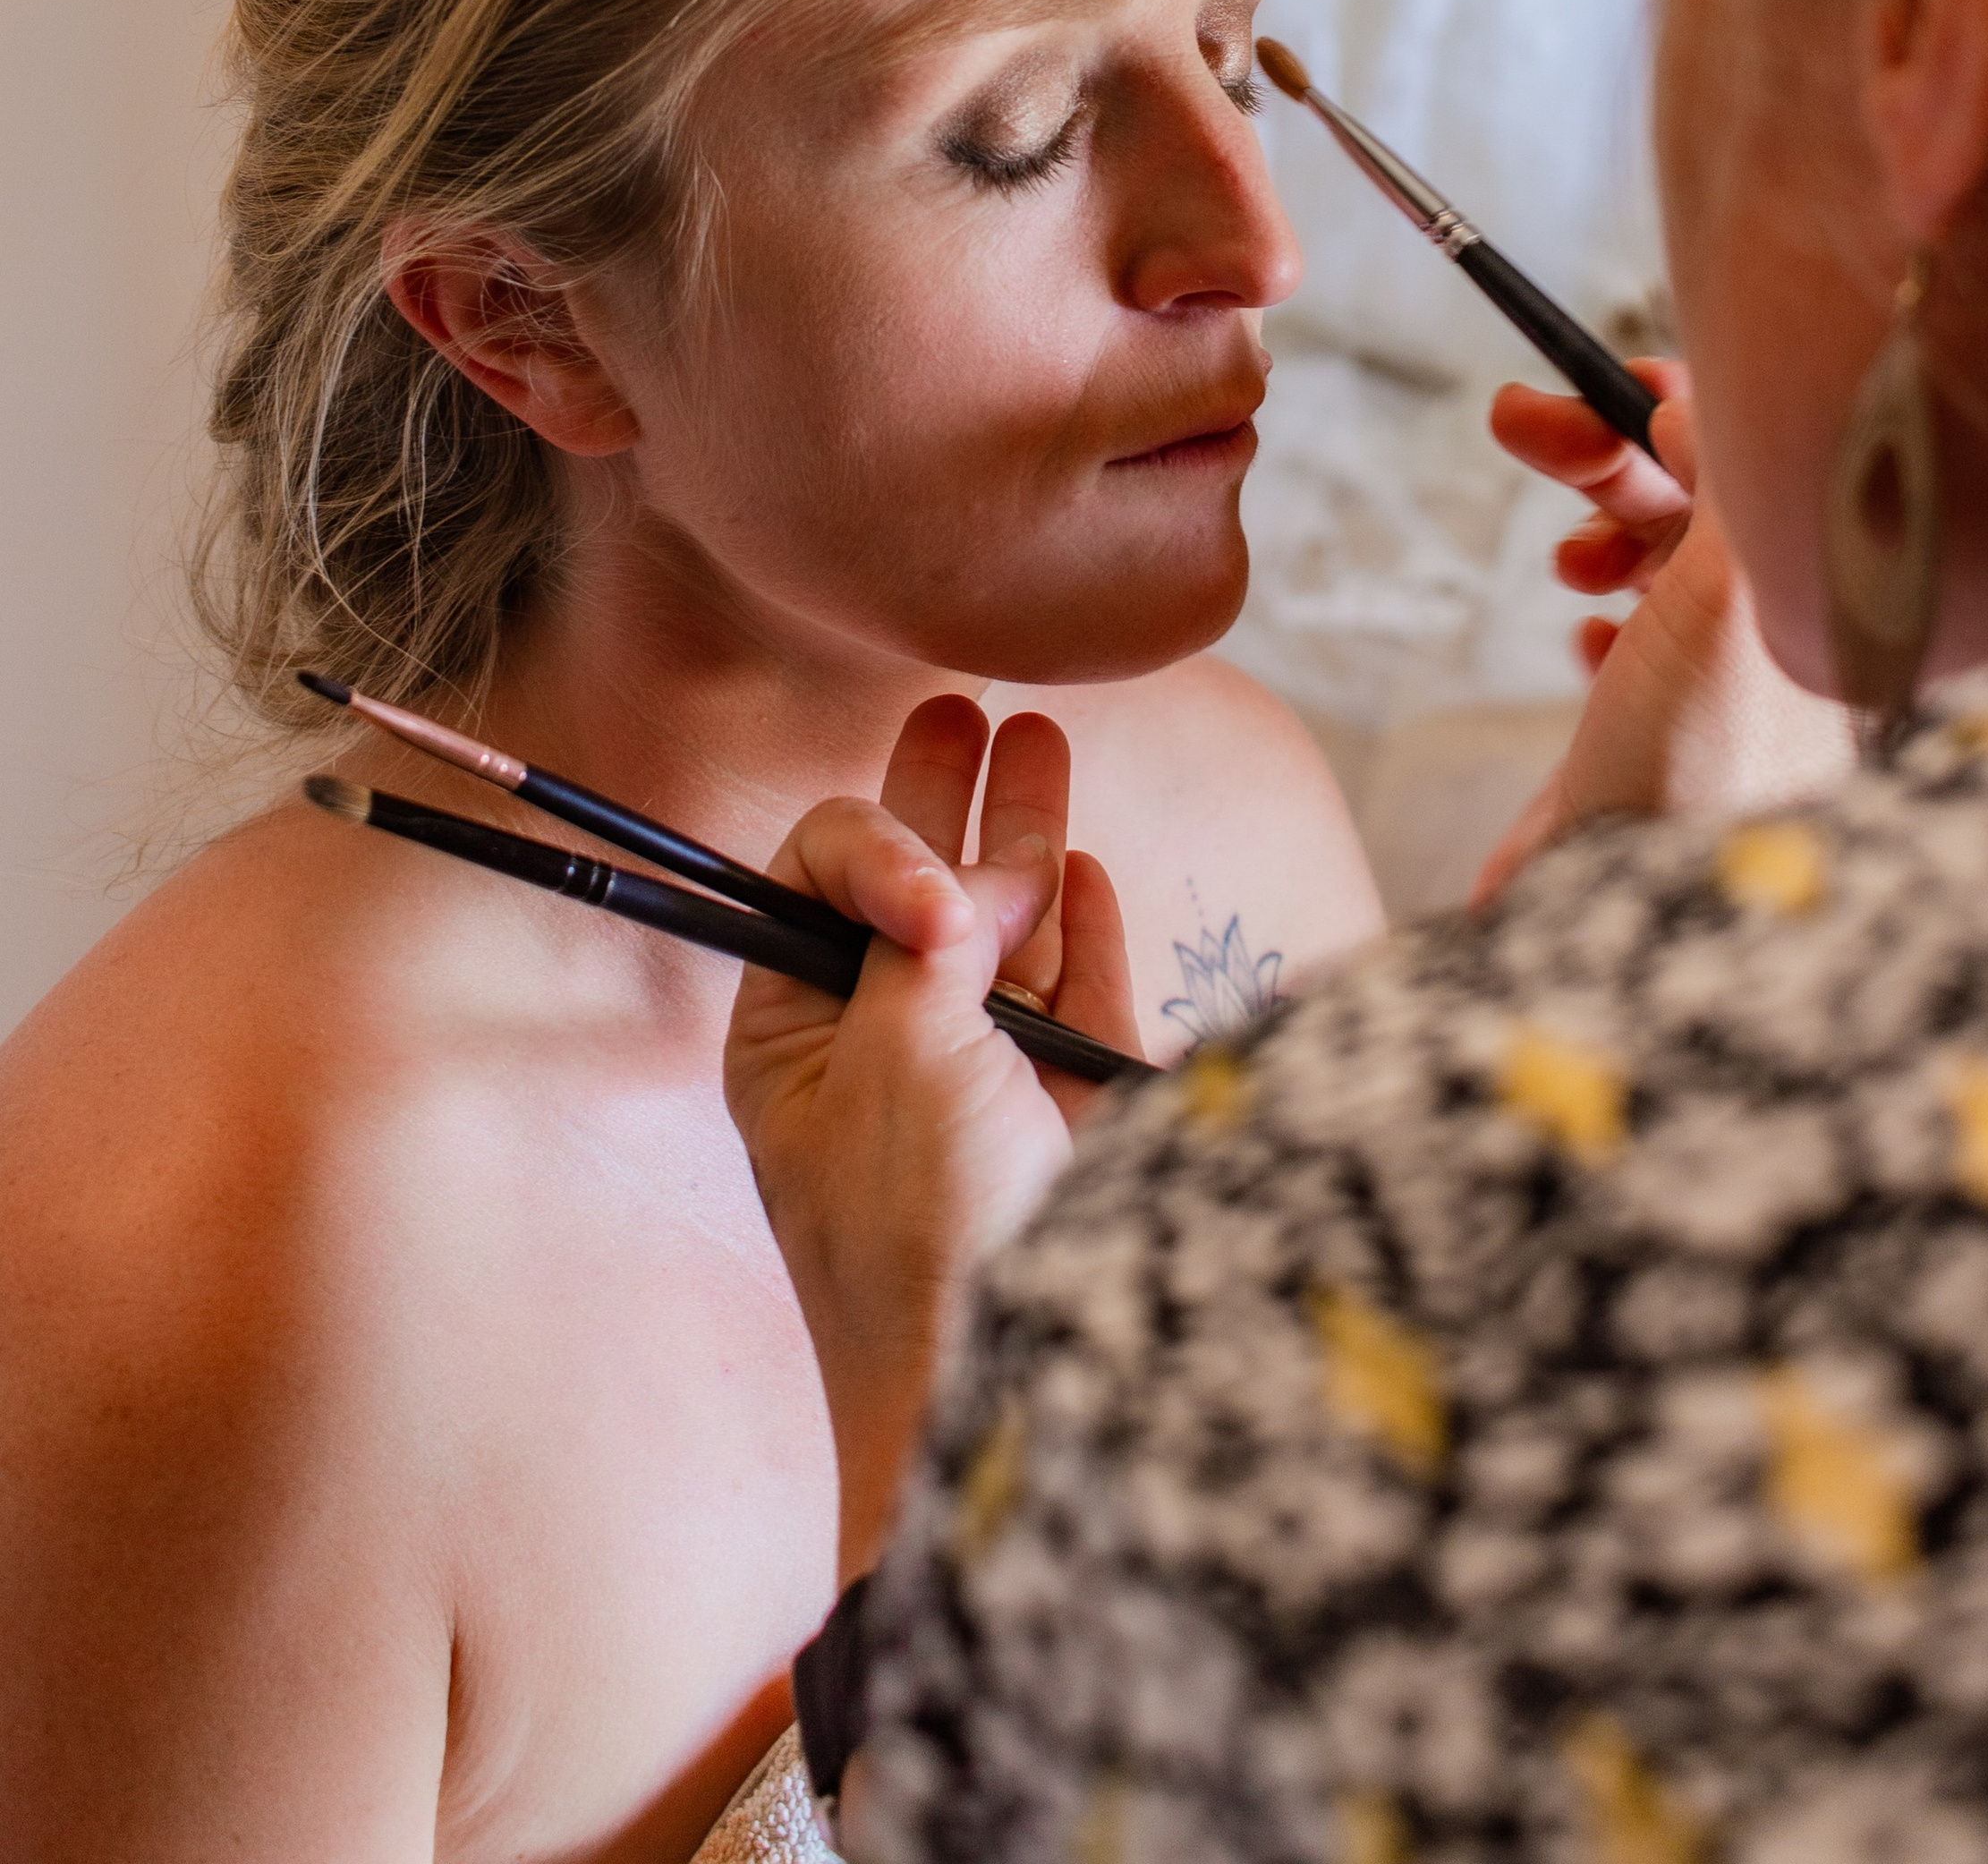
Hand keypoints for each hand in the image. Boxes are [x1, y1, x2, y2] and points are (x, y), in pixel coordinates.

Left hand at [722, 696, 1141, 1580]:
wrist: (1020, 1394)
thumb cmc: (921, 1235)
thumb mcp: (894, 1054)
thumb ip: (928, 940)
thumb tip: (975, 872)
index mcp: (794, 1047)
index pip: (819, 888)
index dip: (880, 847)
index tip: (940, 896)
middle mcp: (885, 1059)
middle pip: (912, 896)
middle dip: (942, 799)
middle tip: (964, 703)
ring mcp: (986, 1092)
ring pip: (1010, 936)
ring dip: (1026, 837)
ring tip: (1043, 742)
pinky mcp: (1078, 1126)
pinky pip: (1078, 1005)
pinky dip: (1084, 934)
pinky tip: (1083, 869)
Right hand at [1470, 364, 1854, 906]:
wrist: (1642, 930)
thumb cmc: (1701, 766)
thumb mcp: (1727, 588)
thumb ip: (1725, 480)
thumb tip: (1695, 402)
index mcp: (1830, 599)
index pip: (1761, 461)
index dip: (1679, 403)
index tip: (1602, 377)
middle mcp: (1797, 646)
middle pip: (1702, 505)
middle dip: (1607, 457)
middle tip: (1516, 420)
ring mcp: (1736, 705)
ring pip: (1667, 570)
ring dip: (1603, 536)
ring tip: (1567, 569)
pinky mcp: (1671, 757)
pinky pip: (1646, 656)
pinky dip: (1610, 626)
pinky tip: (1588, 642)